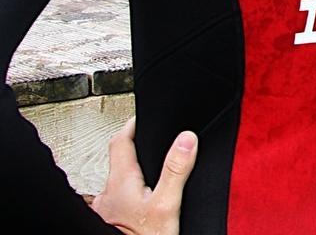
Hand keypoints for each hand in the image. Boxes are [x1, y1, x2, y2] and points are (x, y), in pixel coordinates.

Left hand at [90, 118, 196, 234]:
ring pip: (117, 184)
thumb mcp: (168, 206)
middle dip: (135, 151)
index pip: (120, 142)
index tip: (143, 116)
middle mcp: (107, 196)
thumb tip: (186, 137)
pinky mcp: (108, 226)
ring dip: (133, 176)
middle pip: (118, 163)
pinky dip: (129, 196)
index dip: (131, 125)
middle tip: (152, 143)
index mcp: (120, 184)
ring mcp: (104, 212)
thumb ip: (176, 170)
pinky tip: (141, 205)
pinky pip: (117, 202)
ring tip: (151, 175)